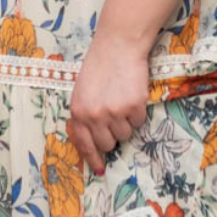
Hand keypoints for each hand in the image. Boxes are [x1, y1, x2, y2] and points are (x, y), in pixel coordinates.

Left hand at [67, 29, 150, 175]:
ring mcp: (114, 112)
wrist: (118, 46)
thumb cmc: (99, 68)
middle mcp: (94, 116)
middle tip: (115, 118)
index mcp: (78, 112)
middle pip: (108, 144)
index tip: (100, 169)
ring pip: (125, 134)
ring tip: (121, 100)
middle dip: (112, 136)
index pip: (85, 145)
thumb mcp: (82, 93)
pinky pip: (138, 122)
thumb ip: (85, 117)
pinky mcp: (133, 107)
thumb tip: (93, 144)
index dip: (94, 159)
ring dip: (125, 122)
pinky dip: (137, 112)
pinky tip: (131, 95)